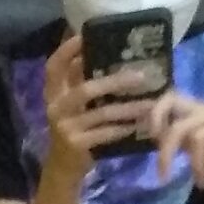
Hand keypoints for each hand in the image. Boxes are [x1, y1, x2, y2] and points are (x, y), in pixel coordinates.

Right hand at [42, 34, 162, 180]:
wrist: (63, 168)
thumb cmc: (74, 128)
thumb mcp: (73, 103)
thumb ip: (80, 81)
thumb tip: (102, 51)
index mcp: (53, 93)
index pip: (54, 67)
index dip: (67, 50)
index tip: (85, 35)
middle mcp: (55, 108)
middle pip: (85, 90)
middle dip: (114, 82)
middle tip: (141, 76)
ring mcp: (64, 127)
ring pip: (101, 113)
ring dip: (129, 108)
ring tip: (151, 103)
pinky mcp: (76, 144)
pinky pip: (105, 133)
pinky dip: (123, 128)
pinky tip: (139, 124)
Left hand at [145, 93, 203, 187]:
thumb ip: (186, 145)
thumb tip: (158, 145)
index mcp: (202, 113)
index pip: (171, 99)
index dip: (156, 115)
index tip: (151, 138)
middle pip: (179, 126)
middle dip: (167, 154)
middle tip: (165, 177)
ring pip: (199, 137)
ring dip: (196, 165)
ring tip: (202, 182)